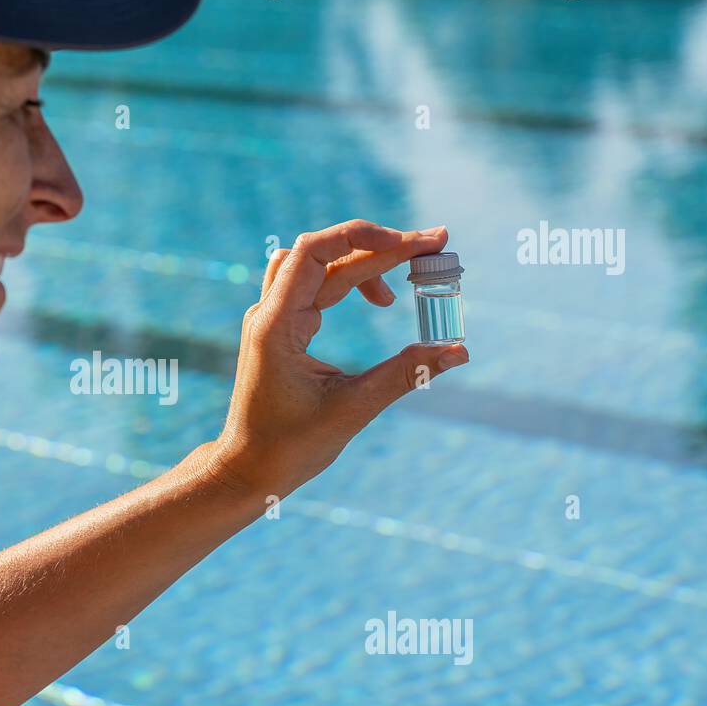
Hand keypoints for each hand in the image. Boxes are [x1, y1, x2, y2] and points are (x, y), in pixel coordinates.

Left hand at [209, 220, 468, 497]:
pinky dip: (352, 282)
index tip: (410, 242)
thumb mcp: (353, 409)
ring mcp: (273, 319)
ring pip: (321, 267)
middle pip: (327, 256)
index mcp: (275, 326)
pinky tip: (382, 298)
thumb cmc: (290, 446)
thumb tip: (458, 351)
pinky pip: (317, 286)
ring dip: (366, 261)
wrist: (248, 469)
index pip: (313, 251)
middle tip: (437, 246)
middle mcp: (269, 313)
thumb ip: (405, 374)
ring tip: (413, 271)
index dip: (362, 236)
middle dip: (383, 248)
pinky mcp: (282, 329)